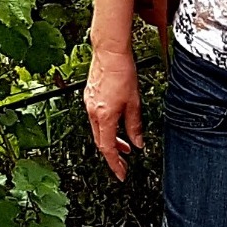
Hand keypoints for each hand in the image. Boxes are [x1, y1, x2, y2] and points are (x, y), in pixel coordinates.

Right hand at [83, 45, 143, 180]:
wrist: (109, 52)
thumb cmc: (122, 72)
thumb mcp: (134, 103)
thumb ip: (135, 126)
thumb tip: (138, 143)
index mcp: (104, 116)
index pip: (108, 149)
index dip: (115, 164)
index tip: (121, 174)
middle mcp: (93, 112)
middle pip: (101, 142)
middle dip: (113, 154)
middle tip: (125, 162)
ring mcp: (89, 104)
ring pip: (98, 130)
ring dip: (111, 140)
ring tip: (125, 145)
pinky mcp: (89, 97)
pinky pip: (95, 118)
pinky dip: (106, 127)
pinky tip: (116, 124)